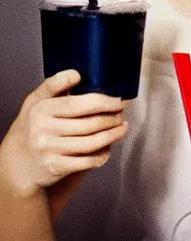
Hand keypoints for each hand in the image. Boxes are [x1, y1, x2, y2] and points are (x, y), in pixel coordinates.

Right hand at [0, 70, 128, 200]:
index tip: (118, 99)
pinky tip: (109, 146)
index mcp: (41, 109)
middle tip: (121, 113)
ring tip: (122, 127)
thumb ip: (54, 86)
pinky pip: (88, 160)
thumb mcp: (36, 102)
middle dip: (112, 118)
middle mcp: (43, 129)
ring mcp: (49, 150)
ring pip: (92, 142)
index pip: (77, 104)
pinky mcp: (56, 167)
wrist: (18, 162)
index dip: (103, 102)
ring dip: (113, 135)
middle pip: (89, 123)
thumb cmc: (34, 126)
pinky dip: (103, 153)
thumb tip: (77, 73)